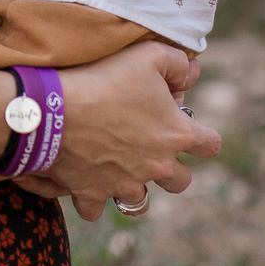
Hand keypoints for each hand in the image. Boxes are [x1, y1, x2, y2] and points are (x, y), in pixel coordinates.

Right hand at [44, 42, 218, 220]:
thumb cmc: (104, 78)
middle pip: (180, 182)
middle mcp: (156, 166)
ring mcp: (125, 183)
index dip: (204, 138)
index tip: (191, 130)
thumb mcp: (148, 55)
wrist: (54, 109)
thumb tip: (193, 71)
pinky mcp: (92, 193)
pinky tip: (85, 182)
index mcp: (175, 134)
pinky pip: (96, 210)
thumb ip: (178, 63)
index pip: (210, 145)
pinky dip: (91, 199)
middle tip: (152, 150)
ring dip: (133, 187)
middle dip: (171, 169)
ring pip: (140, 201)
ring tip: (120, 170)